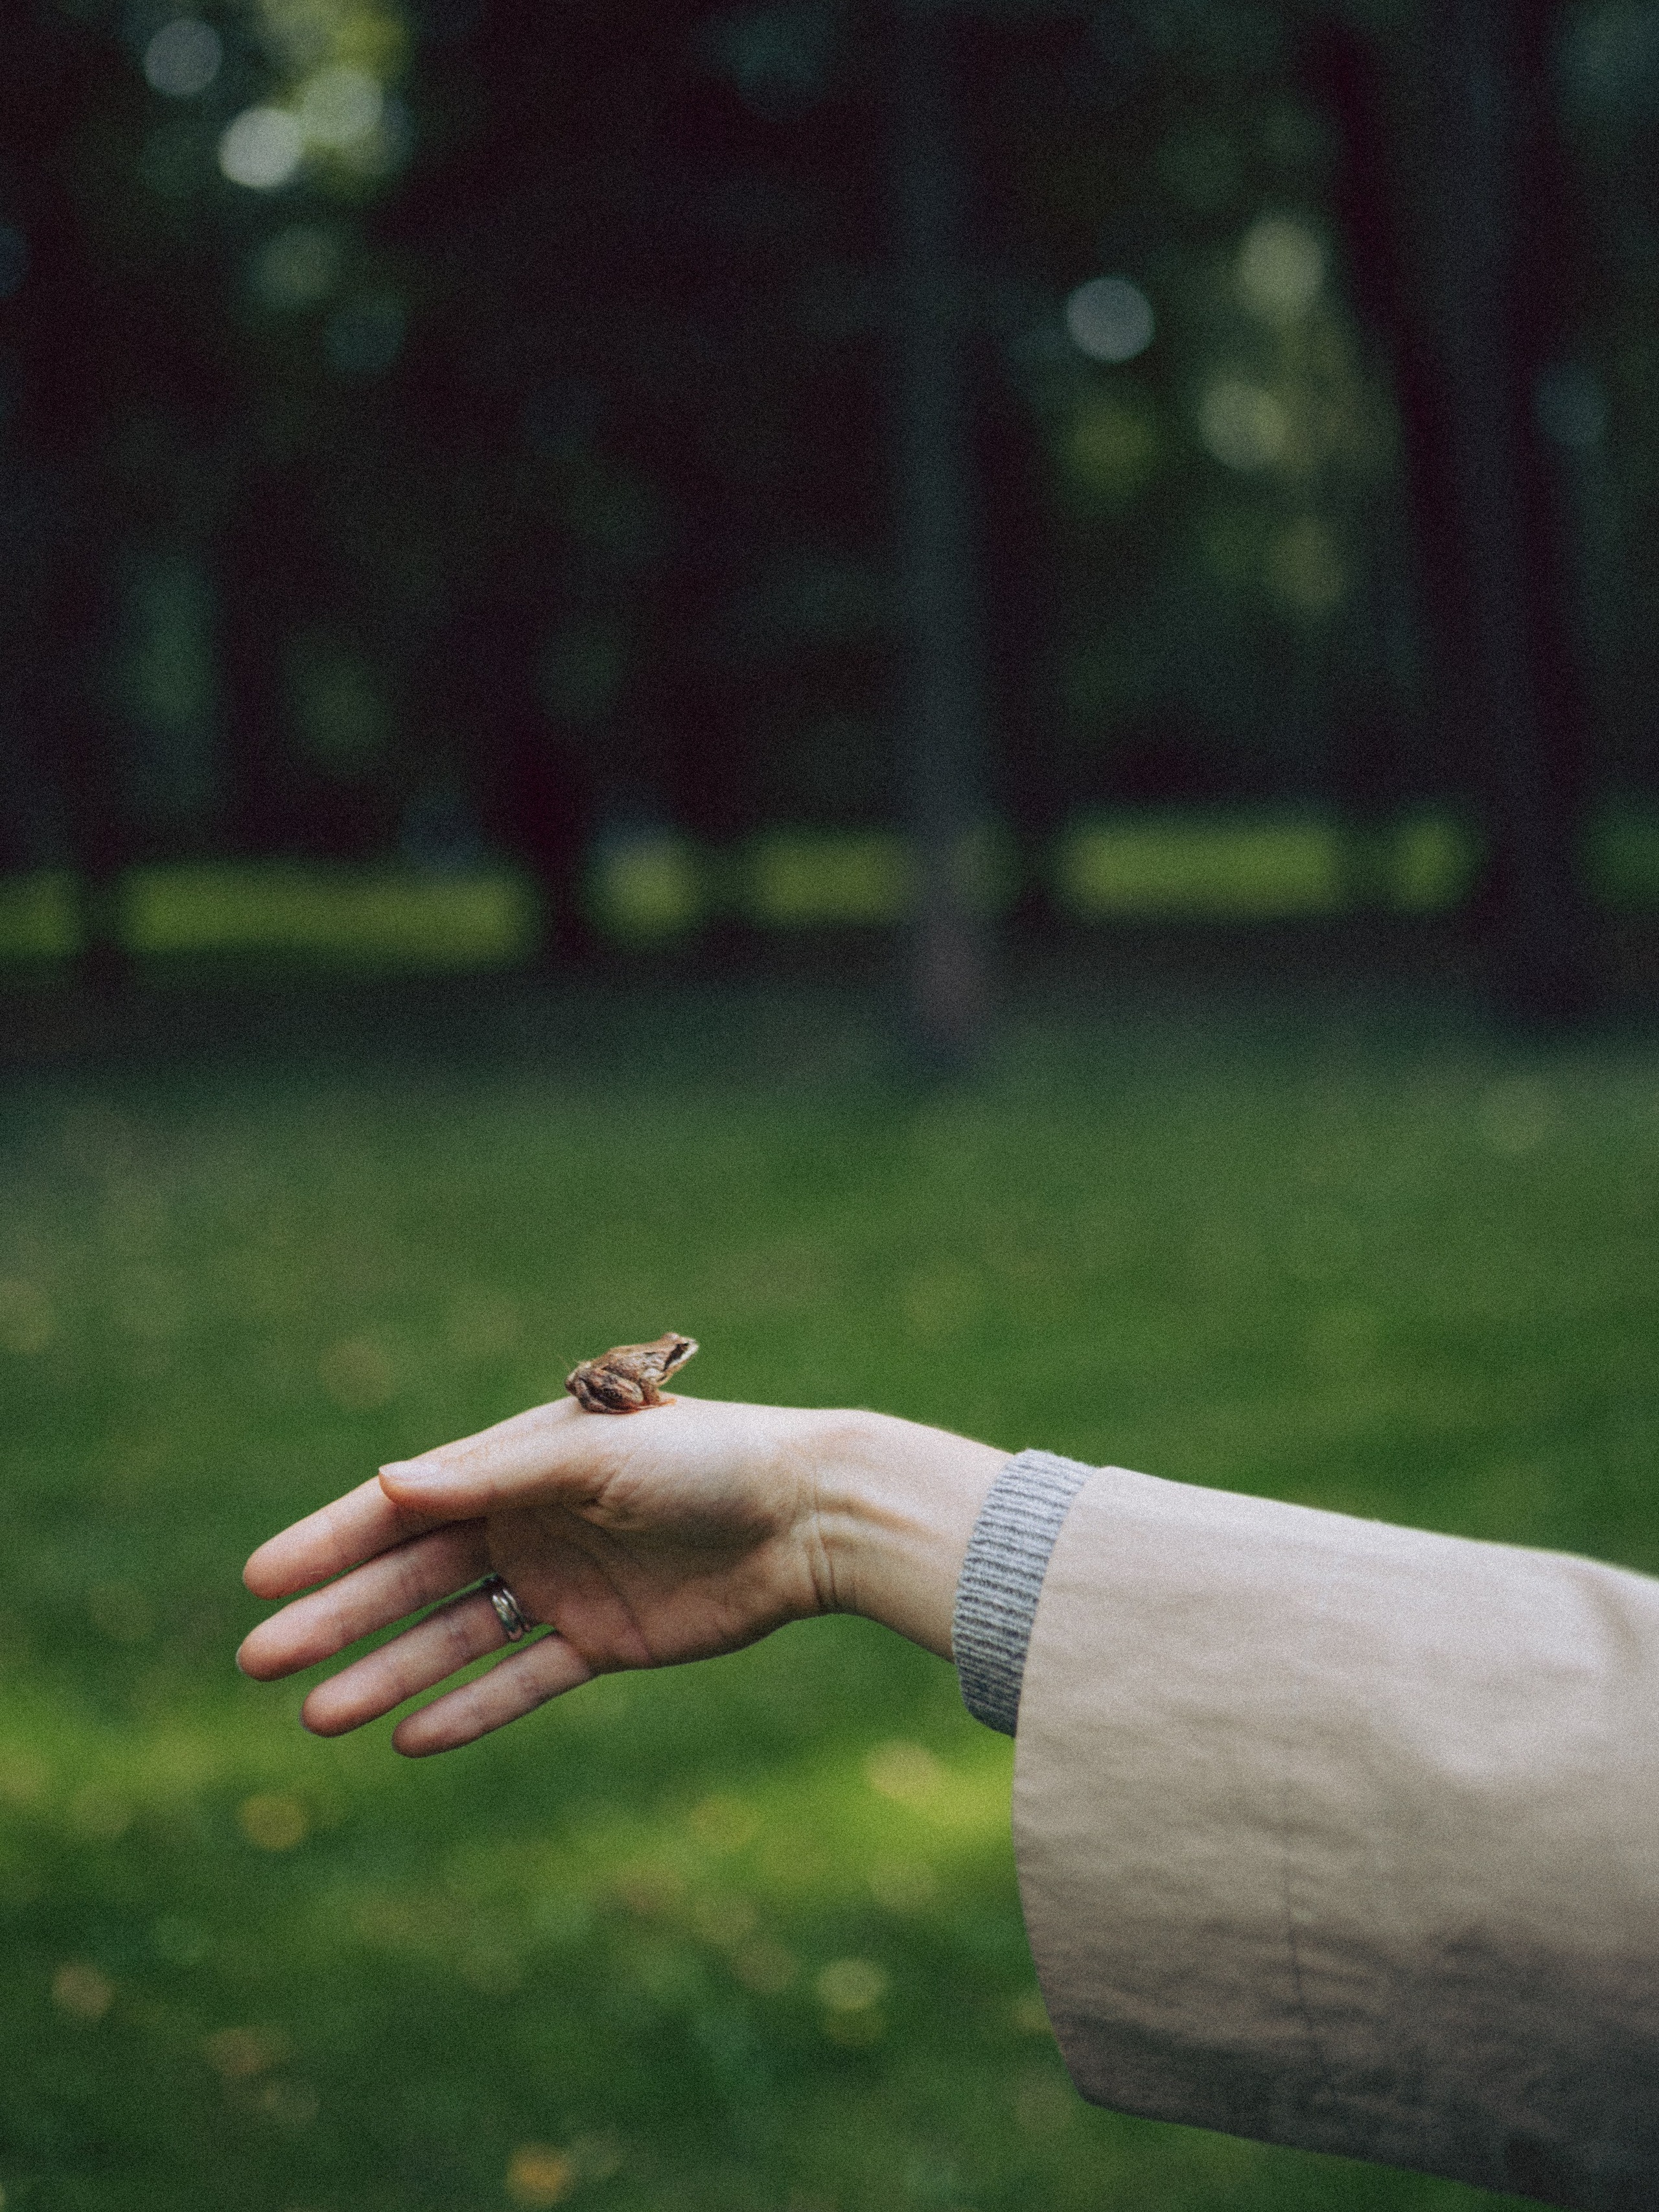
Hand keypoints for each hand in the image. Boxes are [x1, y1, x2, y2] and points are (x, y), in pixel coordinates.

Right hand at [238, 1395, 1004, 1756]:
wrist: (811, 1515)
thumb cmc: (703, 1460)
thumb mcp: (590, 1454)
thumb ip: (489, 1475)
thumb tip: (384, 1485)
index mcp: (518, 1467)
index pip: (403, 1510)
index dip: (330, 1543)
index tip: (258, 1578)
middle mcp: (531, 1524)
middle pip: (415, 1580)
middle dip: (338, 1617)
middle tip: (258, 1660)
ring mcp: (565, 1584)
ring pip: (456, 1638)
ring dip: (389, 1674)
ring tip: (316, 1716)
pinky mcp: (606, 1640)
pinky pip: (523, 1681)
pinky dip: (470, 1708)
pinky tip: (406, 1738)